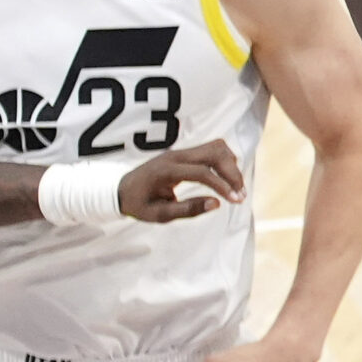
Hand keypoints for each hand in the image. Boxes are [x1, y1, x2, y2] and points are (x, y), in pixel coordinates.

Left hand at [118, 139, 245, 223]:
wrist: (122, 188)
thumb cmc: (138, 204)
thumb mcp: (158, 215)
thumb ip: (187, 210)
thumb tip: (217, 204)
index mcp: (166, 171)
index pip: (201, 172)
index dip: (221, 185)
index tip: (235, 200)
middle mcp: (176, 155)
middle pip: (214, 153)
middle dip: (232, 173)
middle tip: (239, 195)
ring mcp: (181, 151)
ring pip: (217, 147)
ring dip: (231, 165)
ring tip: (234, 187)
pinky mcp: (187, 152)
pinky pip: (213, 149)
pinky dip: (225, 161)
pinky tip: (225, 178)